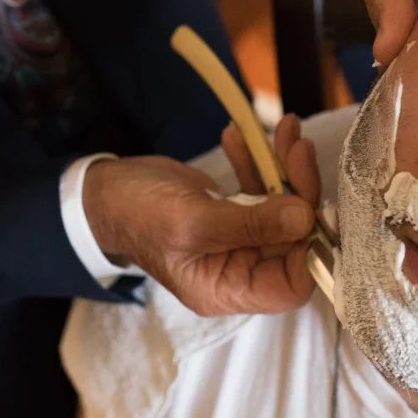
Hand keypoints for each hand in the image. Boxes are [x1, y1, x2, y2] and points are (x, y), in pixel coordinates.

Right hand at [82, 148, 316, 315]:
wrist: (103, 192)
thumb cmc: (137, 215)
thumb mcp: (191, 221)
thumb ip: (250, 222)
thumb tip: (306, 217)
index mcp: (226, 289)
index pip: (290, 285)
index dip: (311, 251)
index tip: (314, 206)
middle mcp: (237, 268)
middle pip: (292, 238)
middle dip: (301, 189)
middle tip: (297, 147)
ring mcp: (236, 238)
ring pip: (281, 207)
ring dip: (286, 167)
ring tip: (285, 128)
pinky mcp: (231, 210)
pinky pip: (258, 189)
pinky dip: (257, 161)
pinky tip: (239, 137)